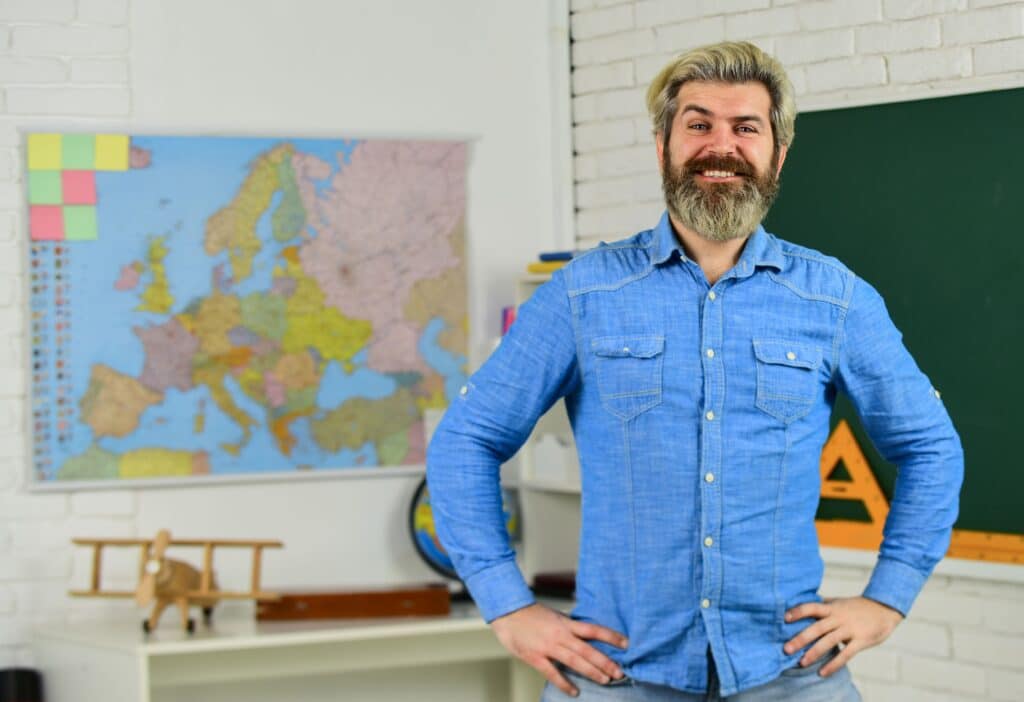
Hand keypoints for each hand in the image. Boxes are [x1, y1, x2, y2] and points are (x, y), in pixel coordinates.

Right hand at [490, 603, 628, 696]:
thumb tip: (586, 634)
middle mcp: (560, 635)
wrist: (508, 612)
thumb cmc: (531, 614)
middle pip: (588, 650)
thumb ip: (569, 626)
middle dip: (605, 662)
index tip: (626, 644)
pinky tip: (574, 692)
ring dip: (591, 672)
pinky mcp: (535, 657)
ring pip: (574, 662)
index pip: (593, 630)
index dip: (610, 636)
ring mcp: (548, 647)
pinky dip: (564, 683)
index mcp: (566, 623)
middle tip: (620, 672)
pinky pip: (552, 673)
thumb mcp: (555, 615)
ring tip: (605, 681)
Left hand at [783, 596, 903, 676]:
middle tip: (786, 648)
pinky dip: (833, 665)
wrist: (885, 608)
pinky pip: (845, 655)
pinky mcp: (860, 641)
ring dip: (814, 653)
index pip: (812, 607)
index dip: (798, 611)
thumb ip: (824, 605)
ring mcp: (849, 629)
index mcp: (832, 607)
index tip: (784, 618)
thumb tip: (803, 605)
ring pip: (828, 641)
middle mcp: (838, 618)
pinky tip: (822, 673)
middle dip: (801, 638)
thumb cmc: (858, 607)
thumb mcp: (839, 602)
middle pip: (817, 627)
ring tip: (801, 663)